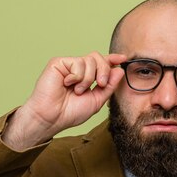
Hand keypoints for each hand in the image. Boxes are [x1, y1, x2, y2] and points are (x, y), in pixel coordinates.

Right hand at [2, 52, 125, 149]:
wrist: (53, 118)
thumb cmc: (70, 112)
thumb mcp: (97, 100)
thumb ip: (109, 86)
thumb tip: (119, 70)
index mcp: (87, 77)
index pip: (101, 64)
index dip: (112, 59)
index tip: (123, 58)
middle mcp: (78, 69)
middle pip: (98, 58)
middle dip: (104, 70)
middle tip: (100, 84)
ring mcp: (68, 65)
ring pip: (90, 60)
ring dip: (88, 79)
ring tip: (78, 90)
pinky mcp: (59, 63)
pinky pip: (78, 62)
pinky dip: (77, 77)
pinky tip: (67, 84)